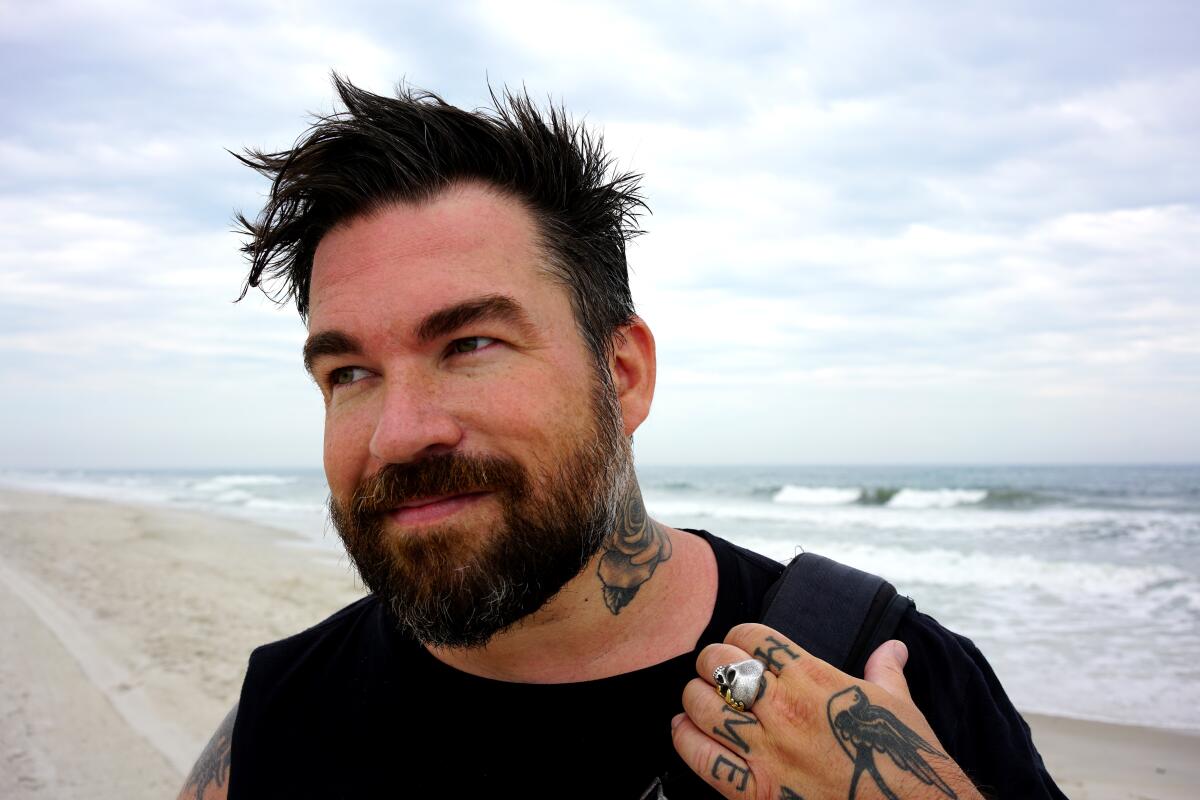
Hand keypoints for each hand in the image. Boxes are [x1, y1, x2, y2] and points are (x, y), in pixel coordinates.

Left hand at [671, 623, 981, 799]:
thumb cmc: (903, 759)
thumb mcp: (898, 705)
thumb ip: (884, 670)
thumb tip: (893, 648)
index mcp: (815, 680)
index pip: (752, 637)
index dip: (738, 638)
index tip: (739, 648)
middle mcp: (785, 710)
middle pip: (718, 665)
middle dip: (711, 663)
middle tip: (714, 672)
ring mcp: (768, 752)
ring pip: (702, 706)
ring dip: (695, 697)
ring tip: (699, 699)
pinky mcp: (757, 792)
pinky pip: (701, 757)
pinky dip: (685, 739)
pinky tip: (685, 730)